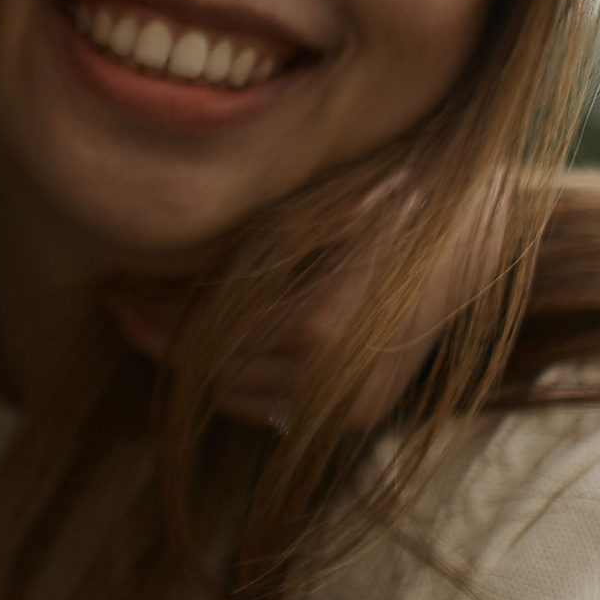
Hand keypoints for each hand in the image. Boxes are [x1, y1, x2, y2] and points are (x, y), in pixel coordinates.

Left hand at [110, 171, 512, 429]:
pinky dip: (232, 379)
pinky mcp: (362, 411)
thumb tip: (163, 248)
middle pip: (213, 374)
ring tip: (152, 313)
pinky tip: (210, 338)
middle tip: (124, 295)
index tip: (119, 280)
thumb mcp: (318, 194)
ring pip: (236, 398)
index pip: (205, 337)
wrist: (480, 229)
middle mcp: (336, 382)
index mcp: (321, 325)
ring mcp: (352, 404)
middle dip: (160, 336)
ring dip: (191, 362)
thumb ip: (248, 237)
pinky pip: (272, 407)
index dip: (152, 311)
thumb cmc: (397, 188)